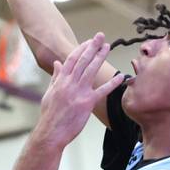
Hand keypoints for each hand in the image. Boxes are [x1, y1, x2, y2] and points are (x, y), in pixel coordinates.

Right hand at [36, 33, 120, 149]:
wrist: (51, 132)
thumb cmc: (49, 115)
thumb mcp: (49, 93)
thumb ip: (55, 77)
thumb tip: (57, 63)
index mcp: (61, 80)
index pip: (71, 59)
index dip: (81, 48)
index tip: (89, 41)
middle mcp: (69, 83)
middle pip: (83, 60)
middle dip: (92, 46)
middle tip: (101, 36)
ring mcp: (78, 92)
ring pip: (91, 70)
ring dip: (100, 57)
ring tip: (108, 47)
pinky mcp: (87, 103)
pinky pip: (102, 91)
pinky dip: (112, 84)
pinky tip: (120, 77)